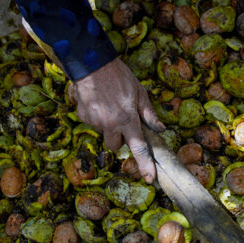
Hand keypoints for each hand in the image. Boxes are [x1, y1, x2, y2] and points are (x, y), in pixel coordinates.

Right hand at [74, 58, 164, 183]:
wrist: (92, 63)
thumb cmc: (119, 76)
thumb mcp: (140, 93)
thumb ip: (149, 114)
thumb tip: (160, 129)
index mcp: (128, 119)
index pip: (139, 148)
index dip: (145, 165)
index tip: (150, 179)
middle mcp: (110, 124)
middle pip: (116, 146)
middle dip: (120, 139)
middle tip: (122, 123)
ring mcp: (95, 121)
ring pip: (104, 134)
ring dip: (108, 126)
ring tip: (110, 106)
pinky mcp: (83, 116)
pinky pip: (93, 123)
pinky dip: (97, 117)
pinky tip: (99, 102)